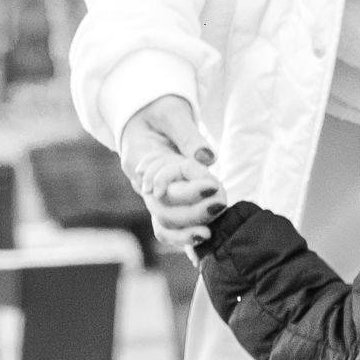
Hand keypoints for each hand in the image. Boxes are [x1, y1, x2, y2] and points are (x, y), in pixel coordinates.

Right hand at [118, 95, 220, 247]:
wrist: (145, 115)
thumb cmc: (158, 108)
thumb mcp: (172, 113)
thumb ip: (189, 135)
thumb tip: (207, 158)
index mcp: (138, 159)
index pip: (161, 185)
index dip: (187, 191)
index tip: (214, 186)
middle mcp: (142, 184)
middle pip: (162, 210)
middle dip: (192, 212)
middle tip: (221, 203)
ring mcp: (152, 197)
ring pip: (164, 225)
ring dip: (185, 232)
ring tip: (208, 234)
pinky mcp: (165, 203)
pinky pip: (169, 229)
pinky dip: (183, 239)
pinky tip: (200, 250)